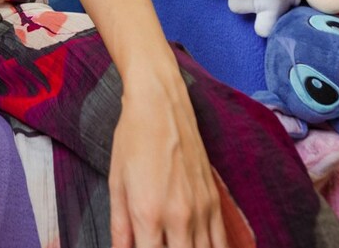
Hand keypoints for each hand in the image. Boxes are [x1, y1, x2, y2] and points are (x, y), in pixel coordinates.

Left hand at [109, 75, 228, 247]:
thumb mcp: (116, 185)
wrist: (160, 105)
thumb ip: (120, 228)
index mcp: (148, 214)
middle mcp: (178, 217)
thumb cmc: (132, 140)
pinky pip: (222, 242)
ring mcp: (201, 210)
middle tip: (158, 245)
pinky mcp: (215, 202)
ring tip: (177, 245)